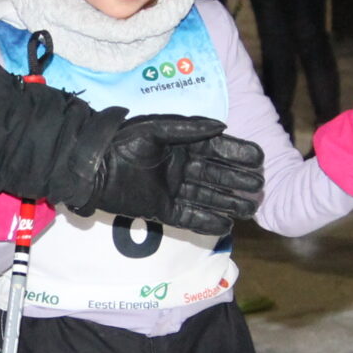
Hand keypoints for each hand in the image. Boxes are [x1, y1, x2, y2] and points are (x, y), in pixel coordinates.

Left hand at [71, 113, 263, 236]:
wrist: (93, 166)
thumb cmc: (124, 140)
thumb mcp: (157, 129)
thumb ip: (189, 129)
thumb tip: (222, 126)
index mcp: (183, 145)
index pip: (218, 150)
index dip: (238, 154)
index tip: (259, 159)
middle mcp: (182, 168)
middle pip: (217, 176)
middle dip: (239, 181)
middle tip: (259, 187)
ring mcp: (173, 190)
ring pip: (208, 198)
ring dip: (229, 203)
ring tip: (250, 208)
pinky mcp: (162, 210)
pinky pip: (189, 218)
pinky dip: (207, 223)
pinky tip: (226, 225)